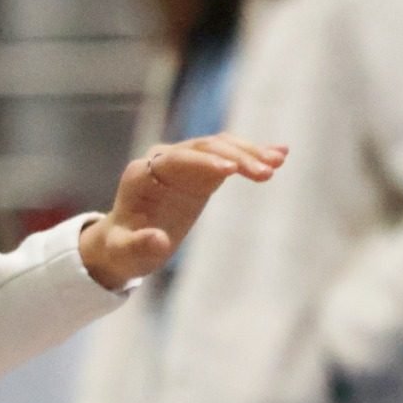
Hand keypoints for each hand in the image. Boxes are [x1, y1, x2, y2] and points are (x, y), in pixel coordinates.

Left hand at [79, 136, 286, 290]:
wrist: (124, 244)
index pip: (177, 159)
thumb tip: (158, 240)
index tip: (231, 171)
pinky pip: (228, 157)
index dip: (204, 162)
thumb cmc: (123, 250)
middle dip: (235, 157)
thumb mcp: (125, 254)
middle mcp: (163, 161)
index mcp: (142, 175)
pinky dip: (252, 156)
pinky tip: (279, 156)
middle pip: (204, 147)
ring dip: (249, 153)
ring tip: (278, 162)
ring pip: (220, 147)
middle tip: (266, 172)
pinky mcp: (200, 171)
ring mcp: (183, 162)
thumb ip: (139, 247)